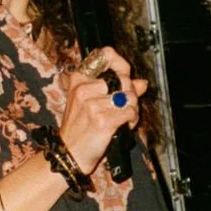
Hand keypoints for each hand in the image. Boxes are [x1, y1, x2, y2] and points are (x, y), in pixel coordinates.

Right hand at [55, 45, 145, 174]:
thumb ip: (117, 90)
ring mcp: (92, 105)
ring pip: (129, 96)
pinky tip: (126, 125)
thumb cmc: (79, 129)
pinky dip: (132, 120)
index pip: (105, 55)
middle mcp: (84, 89)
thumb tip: (141, 83)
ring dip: (133, 108)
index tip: (125, 76)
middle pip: (123, 79)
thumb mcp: (91, 104)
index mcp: (78, 80)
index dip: (121, 64)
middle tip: (126, 106)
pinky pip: (130, 112)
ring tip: (126, 118)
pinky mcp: (103, 120)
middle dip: (131, 93)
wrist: (68, 154)